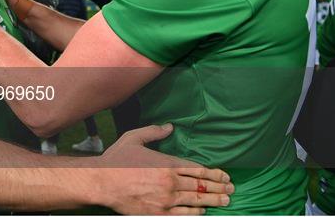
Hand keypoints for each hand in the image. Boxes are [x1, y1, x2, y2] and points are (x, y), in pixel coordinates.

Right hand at [97, 125, 232, 214]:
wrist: (102, 182)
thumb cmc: (117, 159)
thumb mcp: (134, 138)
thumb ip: (154, 132)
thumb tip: (170, 127)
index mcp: (165, 163)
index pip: (196, 169)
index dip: (214, 173)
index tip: (225, 175)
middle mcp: (169, 182)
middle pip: (200, 186)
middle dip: (218, 188)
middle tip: (232, 190)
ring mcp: (165, 200)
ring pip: (195, 201)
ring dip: (212, 201)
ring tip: (224, 201)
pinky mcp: (157, 213)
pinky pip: (182, 215)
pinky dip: (195, 214)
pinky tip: (202, 212)